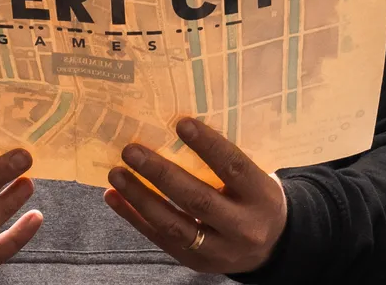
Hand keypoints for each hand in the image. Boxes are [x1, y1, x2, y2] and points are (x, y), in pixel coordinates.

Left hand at [104, 117, 288, 274]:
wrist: (271, 248)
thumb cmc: (256, 198)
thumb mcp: (256, 178)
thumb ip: (226, 161)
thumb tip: (179, 126)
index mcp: (261, 197)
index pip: (234, 167)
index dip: (208, 146)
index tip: (181, 124)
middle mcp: (242, 227)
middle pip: (198, 200)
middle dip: (161, 175)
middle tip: (132, 152)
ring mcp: (218, 250)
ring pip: (174, 225)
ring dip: (140, 198)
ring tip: (117, 174)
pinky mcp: (196, 262)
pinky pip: (160, 240)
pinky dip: (134, 217)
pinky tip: (114, 197)